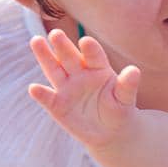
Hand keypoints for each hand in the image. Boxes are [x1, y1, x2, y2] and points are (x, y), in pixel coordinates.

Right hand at [28, 28, 140, 150]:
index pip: (93, 55)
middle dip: (63, 45)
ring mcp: (66, 87)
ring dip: (44, 56)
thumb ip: (127, 85)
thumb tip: (134, 71)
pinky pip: (48, 98)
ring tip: (36, 41)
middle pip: (69, 56)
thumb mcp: (125, 99)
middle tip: (55, 34)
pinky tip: (33, 88)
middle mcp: (79, 72)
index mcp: (97, 67)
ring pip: (54, 69)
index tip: (86, 42)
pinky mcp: (57, 105)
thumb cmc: (118, 110)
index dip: (90, 49)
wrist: (109, 132)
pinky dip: (40, 94)